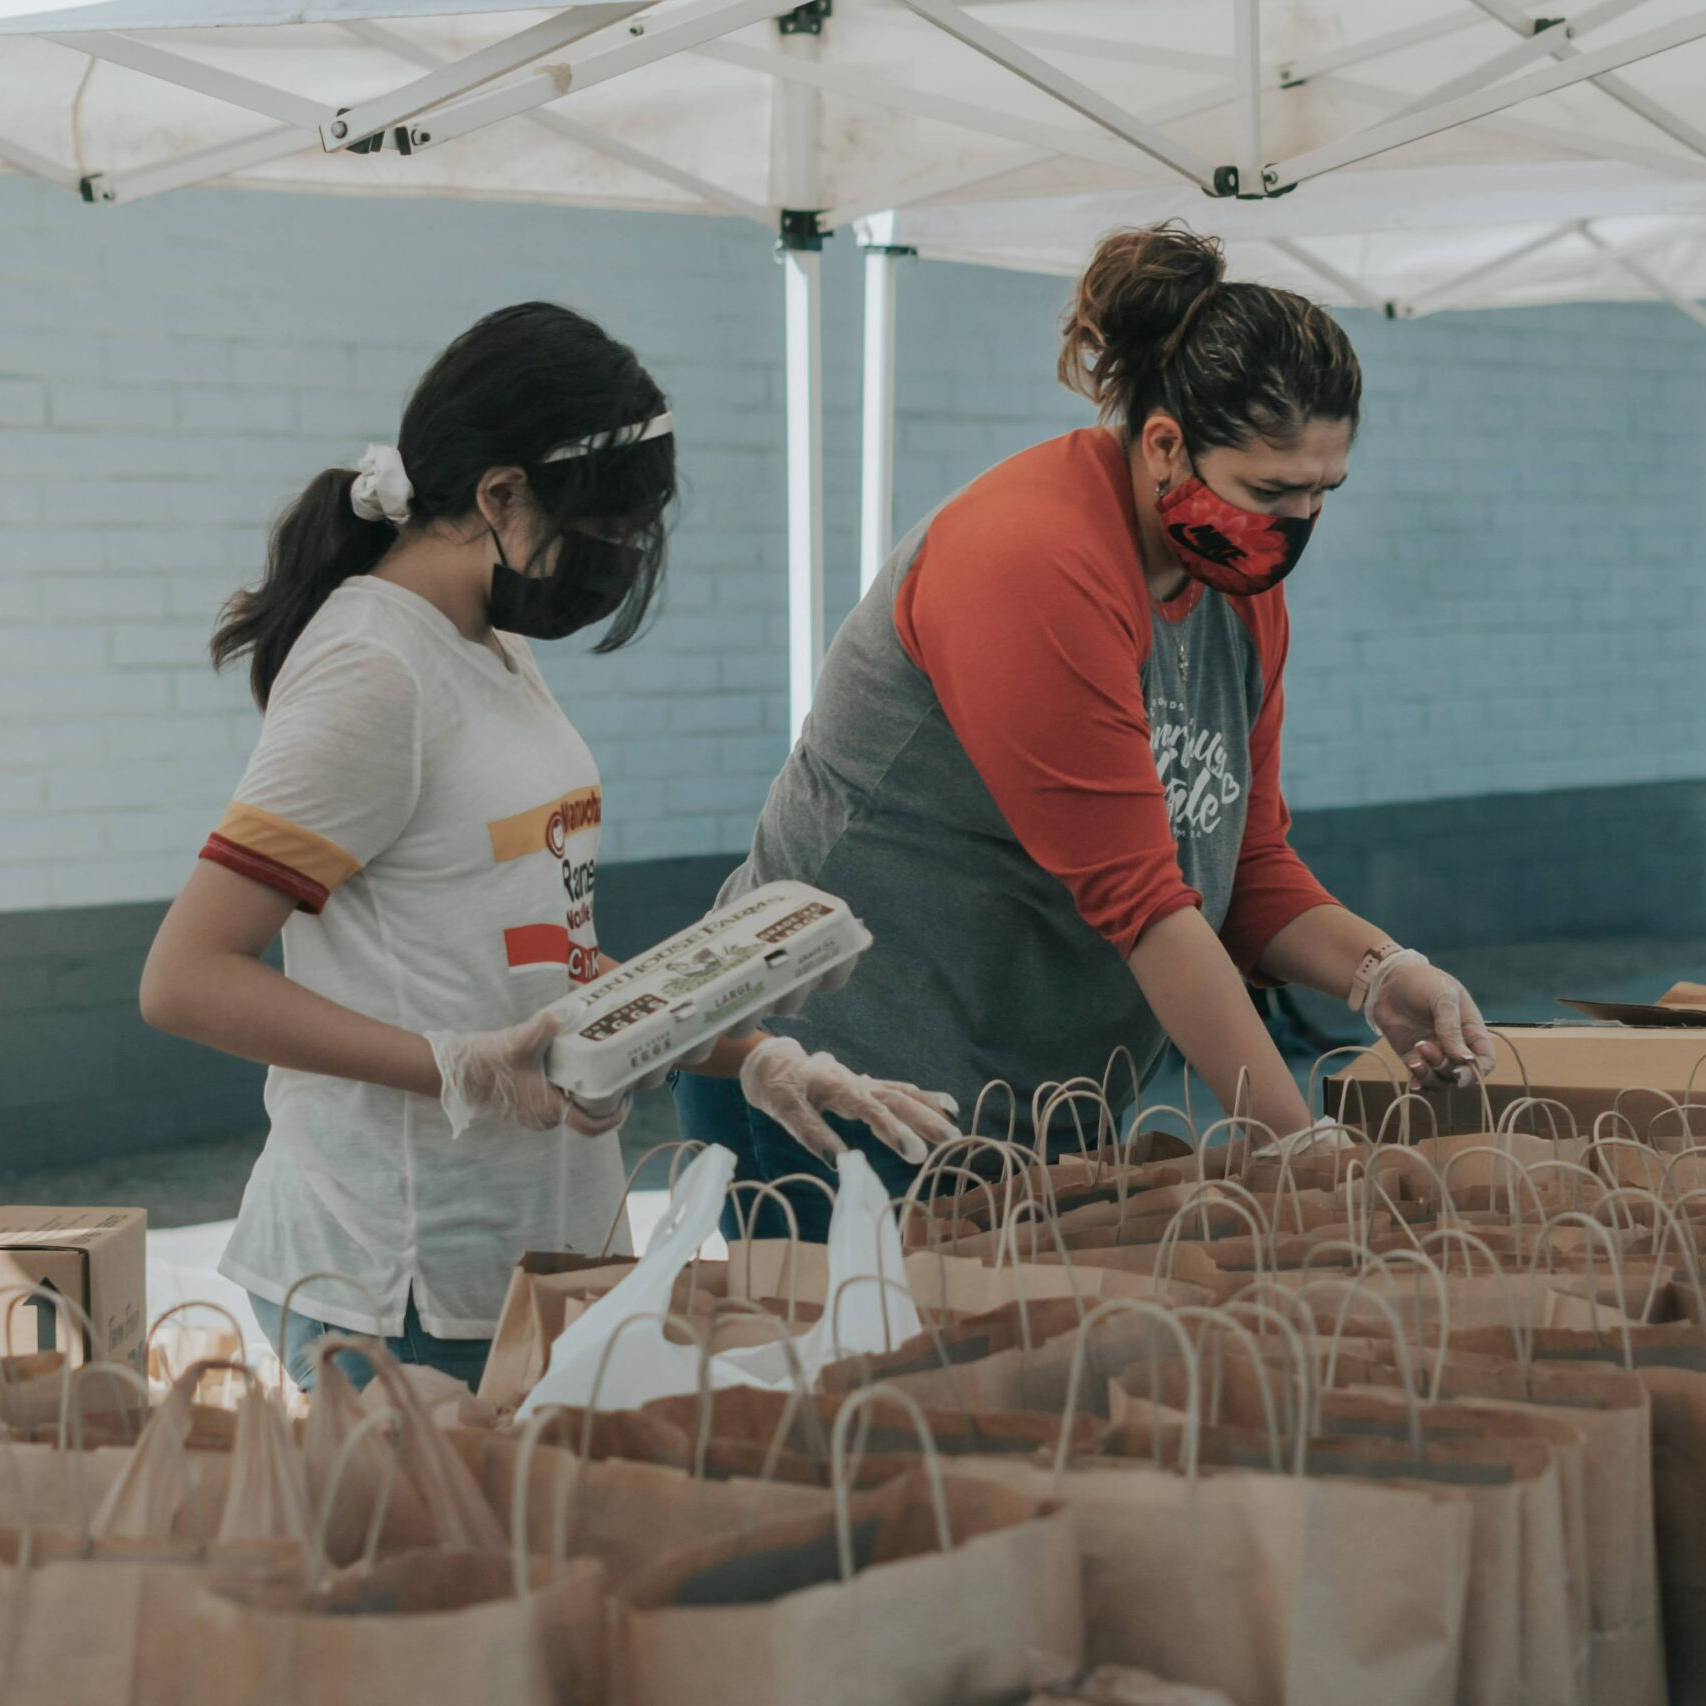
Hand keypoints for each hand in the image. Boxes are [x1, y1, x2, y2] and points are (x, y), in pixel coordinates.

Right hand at [425, 1010, 628, 1138]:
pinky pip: (558, 1103)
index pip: (593, 1126)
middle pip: (587, 1116)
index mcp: (549, 1109)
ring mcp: (536, 1116)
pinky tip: (574, 1067)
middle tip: (620, 1073)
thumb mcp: (519, 1041)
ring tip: (601, 1067)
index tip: (627, 1096)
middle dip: (606, 1098)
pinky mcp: (528, 1108)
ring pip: (572, 1108)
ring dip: (587, 1092)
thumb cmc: (487, 1062)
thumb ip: (546, 1026)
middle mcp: (545, 1119)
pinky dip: (570, 1090)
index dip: (615, 1115)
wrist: (456, 1073)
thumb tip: (573, 1010)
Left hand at [739, 1035, 959, 1165]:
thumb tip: (837, 1163)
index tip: (916, 1154)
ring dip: (928, 1108)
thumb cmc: (776, 1086)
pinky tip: (939, 1104)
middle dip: (925, 1120)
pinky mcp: (862, 1085)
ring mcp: (861, 1082)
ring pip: (900, 1093)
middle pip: (896, 1100)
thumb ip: (811, 1133)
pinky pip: (895, 1090)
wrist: (770, 1061)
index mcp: (838, 1087)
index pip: (872, 1110)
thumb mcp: (783, 1110)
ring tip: (955, 1122)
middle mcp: (856, 1081)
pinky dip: (919, 1096)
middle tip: (952, 1141)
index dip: (895, 1131)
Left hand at [1364, 951, 1495, 1090]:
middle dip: (1446, 1069)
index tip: (1460, 1069)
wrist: (1389, 977)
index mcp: (1471, 1031)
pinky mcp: (1412, 1056)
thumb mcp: (1443, 998)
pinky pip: (1420, 1078)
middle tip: (1424, 1047)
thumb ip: (1451, 1028)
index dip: (1477, 1071)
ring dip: (1431, 1077)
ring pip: (1441, 1081)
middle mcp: (1455, 1046)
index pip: (1485, 1060)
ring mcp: (1434, 1053)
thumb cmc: (1423, 981)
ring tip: (1415, 1058)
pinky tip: (1412, 1084)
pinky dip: (1418, 1084)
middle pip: (1462, 1074)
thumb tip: (1464, 1059)